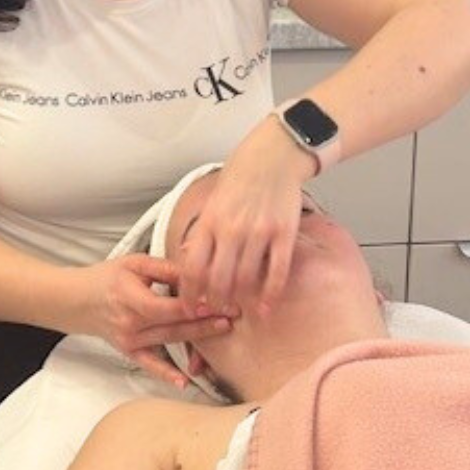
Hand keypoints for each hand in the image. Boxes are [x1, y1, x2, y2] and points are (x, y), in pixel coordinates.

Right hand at [81, 254, 231, 388]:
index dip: (197, 304)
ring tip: (223, 330)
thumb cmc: (106, 277)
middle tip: (233, 315)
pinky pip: (150, 365)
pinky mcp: (129, 352)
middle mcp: (131, 322)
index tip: (221, 299)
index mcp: (131, 297)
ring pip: (169, 341)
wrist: (78, 300)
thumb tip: (194, 270)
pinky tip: (185, 381)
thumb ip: (164, 268)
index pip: (170, 305)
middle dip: (206, 320)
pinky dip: (166, 374)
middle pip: (175, 324)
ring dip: (198, 339)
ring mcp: (130, 340)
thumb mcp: (133, 263)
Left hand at [178, 122, 313, 314]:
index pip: (192, 267)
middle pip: (218, 280)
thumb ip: (202, 231)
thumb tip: (186, 258)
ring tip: (236, 310)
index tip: (188, 307)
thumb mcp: (212, 202)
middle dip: (213, 302)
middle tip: (213, 312)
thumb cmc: (239, 179)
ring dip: (239, 301)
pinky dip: (270, 294)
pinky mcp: (283, 234)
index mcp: (209, 221)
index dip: (188, 293)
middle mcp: (231, 229)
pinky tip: (266, 308)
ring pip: (246, 279)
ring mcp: (258, 232)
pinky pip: (277, 272)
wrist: (271, 157)